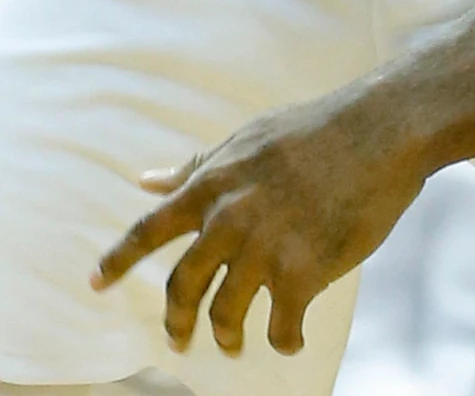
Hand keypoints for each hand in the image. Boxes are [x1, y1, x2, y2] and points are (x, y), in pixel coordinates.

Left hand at [93, 93, 432, 356]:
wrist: (380, 131)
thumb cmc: (315, 130)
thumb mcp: (246, 140)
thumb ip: (197, 167)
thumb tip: (146, 181)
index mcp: (212, 185)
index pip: (149, 229)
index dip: (118, 259)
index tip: (94, 284)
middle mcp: (229, 219)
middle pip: (183, 285)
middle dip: (177, 320)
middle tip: (178, 340)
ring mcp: (265, 247)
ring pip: (226, 312)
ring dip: (226, 335)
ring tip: (233, 344)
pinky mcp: (305, 271)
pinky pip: (281, 325)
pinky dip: (283, 340)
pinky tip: (289, 340)